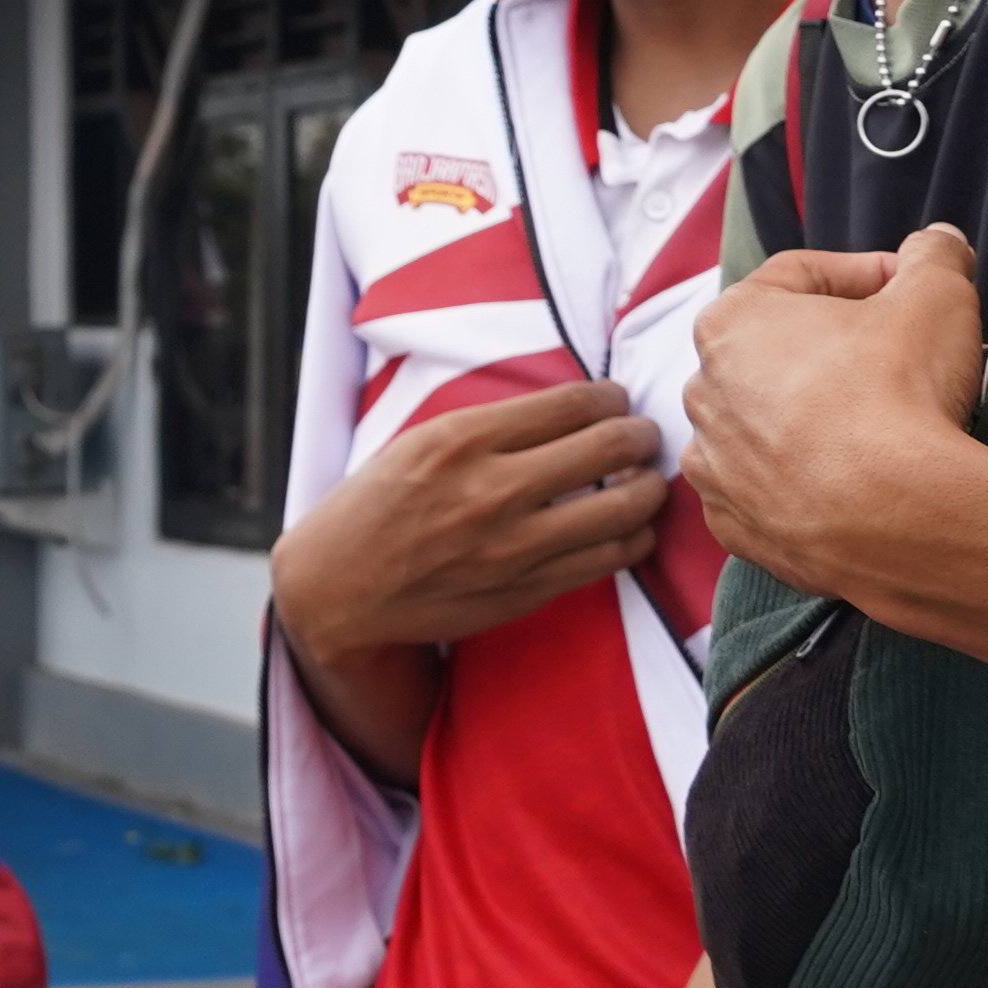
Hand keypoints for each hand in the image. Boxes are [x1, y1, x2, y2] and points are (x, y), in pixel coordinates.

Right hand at [266, 378, 662, 661]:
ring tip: (645, 481)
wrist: (337, 588)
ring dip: (650, 487)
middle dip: (641, 434)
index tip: (615, 402)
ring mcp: (512, 546)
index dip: (611, 397)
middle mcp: (491, 490)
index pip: (573, 403)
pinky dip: (634, 537)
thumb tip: (576, 412)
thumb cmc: (376, 507)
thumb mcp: (420, 441)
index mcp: (460, 439)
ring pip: (625, 507)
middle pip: (611, 446)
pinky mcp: (524, 591)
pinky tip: (629, 527)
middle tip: (642, 436)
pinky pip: (609, 559)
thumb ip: (494, 427)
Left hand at [679, 227, 987, 605]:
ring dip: (829, 417)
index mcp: (729, 324)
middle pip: (784, 354)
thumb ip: (934, 256)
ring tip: (897, 425)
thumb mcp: (937, 291)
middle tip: (914, 361)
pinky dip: (814, 481)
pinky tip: (864, 479)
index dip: (869, 274)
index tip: (913, 289)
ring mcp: (714, 466)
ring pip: (775, 425)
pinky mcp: (737, 527)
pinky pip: (774, 491)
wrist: (899, 513)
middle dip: (851, 351)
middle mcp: (704, 393)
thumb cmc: (901, 390)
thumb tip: (938, 244)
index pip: (800, 275)